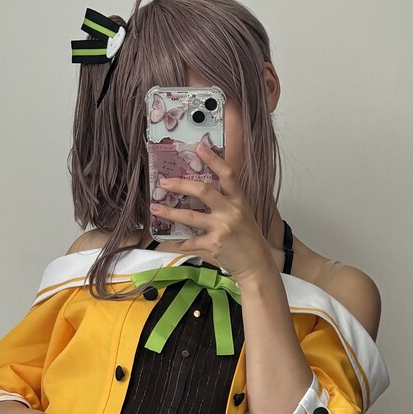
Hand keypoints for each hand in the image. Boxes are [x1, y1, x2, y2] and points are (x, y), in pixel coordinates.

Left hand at [154, 139, 274, 283]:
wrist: (257, 266)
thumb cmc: (248, 240)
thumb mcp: (243, 215)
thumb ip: (227, 203)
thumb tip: (202, 192)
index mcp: (239, 201)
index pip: (227, 174)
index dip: (213, 159)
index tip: (199, 147)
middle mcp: (232, 211)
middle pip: (203, 191)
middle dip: (180, 185)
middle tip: (164, 183)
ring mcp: (223, 227)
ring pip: (191, 216)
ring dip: (170, 212)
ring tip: (155, 208)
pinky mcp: (215, 244)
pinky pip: (191, 241)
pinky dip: (180, 242)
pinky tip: (172, 240)